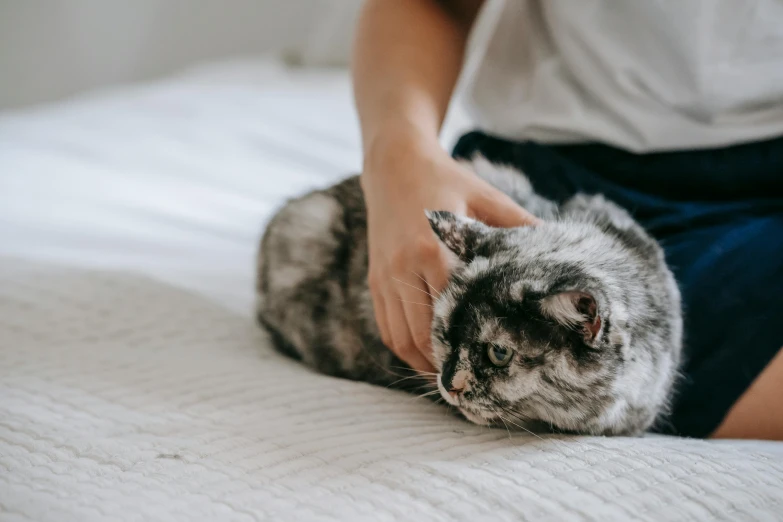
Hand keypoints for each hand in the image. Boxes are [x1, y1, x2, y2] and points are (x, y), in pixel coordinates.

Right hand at [361, 136, 538, 372]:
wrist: (393, 165)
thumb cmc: (446, 180)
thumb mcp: (486, 197)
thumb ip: (520, 226)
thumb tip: (560, 253)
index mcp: (432, 249)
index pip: (451, 312)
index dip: (468, 344)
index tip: (491, 369)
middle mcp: (403, 268)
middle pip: (422, 335)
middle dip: (446, 365)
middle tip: (474, 387)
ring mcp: (385, 277)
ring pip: (400, 338)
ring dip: (423, 364)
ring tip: (452, 378)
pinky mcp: (375, 280)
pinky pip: (386, 327)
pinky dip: (404, 349)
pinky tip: (426, 357)